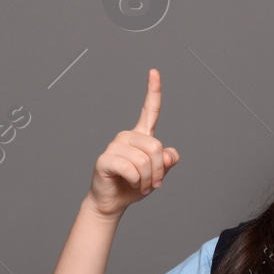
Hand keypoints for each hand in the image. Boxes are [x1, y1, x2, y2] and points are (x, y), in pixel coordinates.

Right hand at [86, 68, 179, 217]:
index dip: (153, 91)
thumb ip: (167, 162)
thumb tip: (167, 155)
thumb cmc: (134, 185)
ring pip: (144, 160)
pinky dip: (136, 181)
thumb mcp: (158, 174)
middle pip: (156, 147)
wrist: (113, 201)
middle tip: (154, 184)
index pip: (150, 110)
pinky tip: (130, 184)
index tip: (154, 72)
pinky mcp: (105, 159)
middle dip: (159, 170)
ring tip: (141, 185)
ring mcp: (115, 146)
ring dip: (147, 179)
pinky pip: (130, 169)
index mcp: (141, 135)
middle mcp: (127, 136)